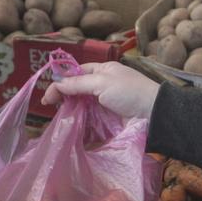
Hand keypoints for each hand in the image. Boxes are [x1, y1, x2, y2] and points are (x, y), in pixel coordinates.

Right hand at [45, 61, 160, 120]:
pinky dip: (80, 125)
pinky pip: (89, 122)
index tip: (48, 95)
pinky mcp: (107, 121)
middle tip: (51, 108)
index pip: (77, 73)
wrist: (153, 115)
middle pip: (77, 91)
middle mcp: (102, 86)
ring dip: (70, 112)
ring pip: (81, 107)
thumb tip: (56, 82)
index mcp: (103, 71)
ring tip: (60, 119)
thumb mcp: (102, 82)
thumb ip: (78, 83)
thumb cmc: (130, 92)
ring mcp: (104, 105)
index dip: (61, 82)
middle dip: (63, 98)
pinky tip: (71, 129)